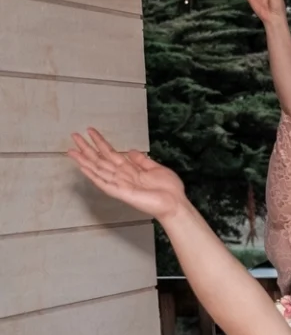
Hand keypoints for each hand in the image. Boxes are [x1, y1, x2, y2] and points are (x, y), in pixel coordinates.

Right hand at [68, 127, 188, 222]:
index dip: (100, 142)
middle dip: (87, 148)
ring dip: (84, 160)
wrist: (175, 203)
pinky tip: (83, 168)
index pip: (111, 153)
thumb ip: (142, 161)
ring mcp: (119, 184)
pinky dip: (93, 176)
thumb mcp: (156, 169)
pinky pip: (104, 183)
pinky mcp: (120, 193)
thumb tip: (131, 150)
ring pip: (98, 169)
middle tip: (73, 135)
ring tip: (71, 150)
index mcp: (130, 169)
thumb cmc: (168, 188)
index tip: (90, 131)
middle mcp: (121, 175)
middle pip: (100, 159)